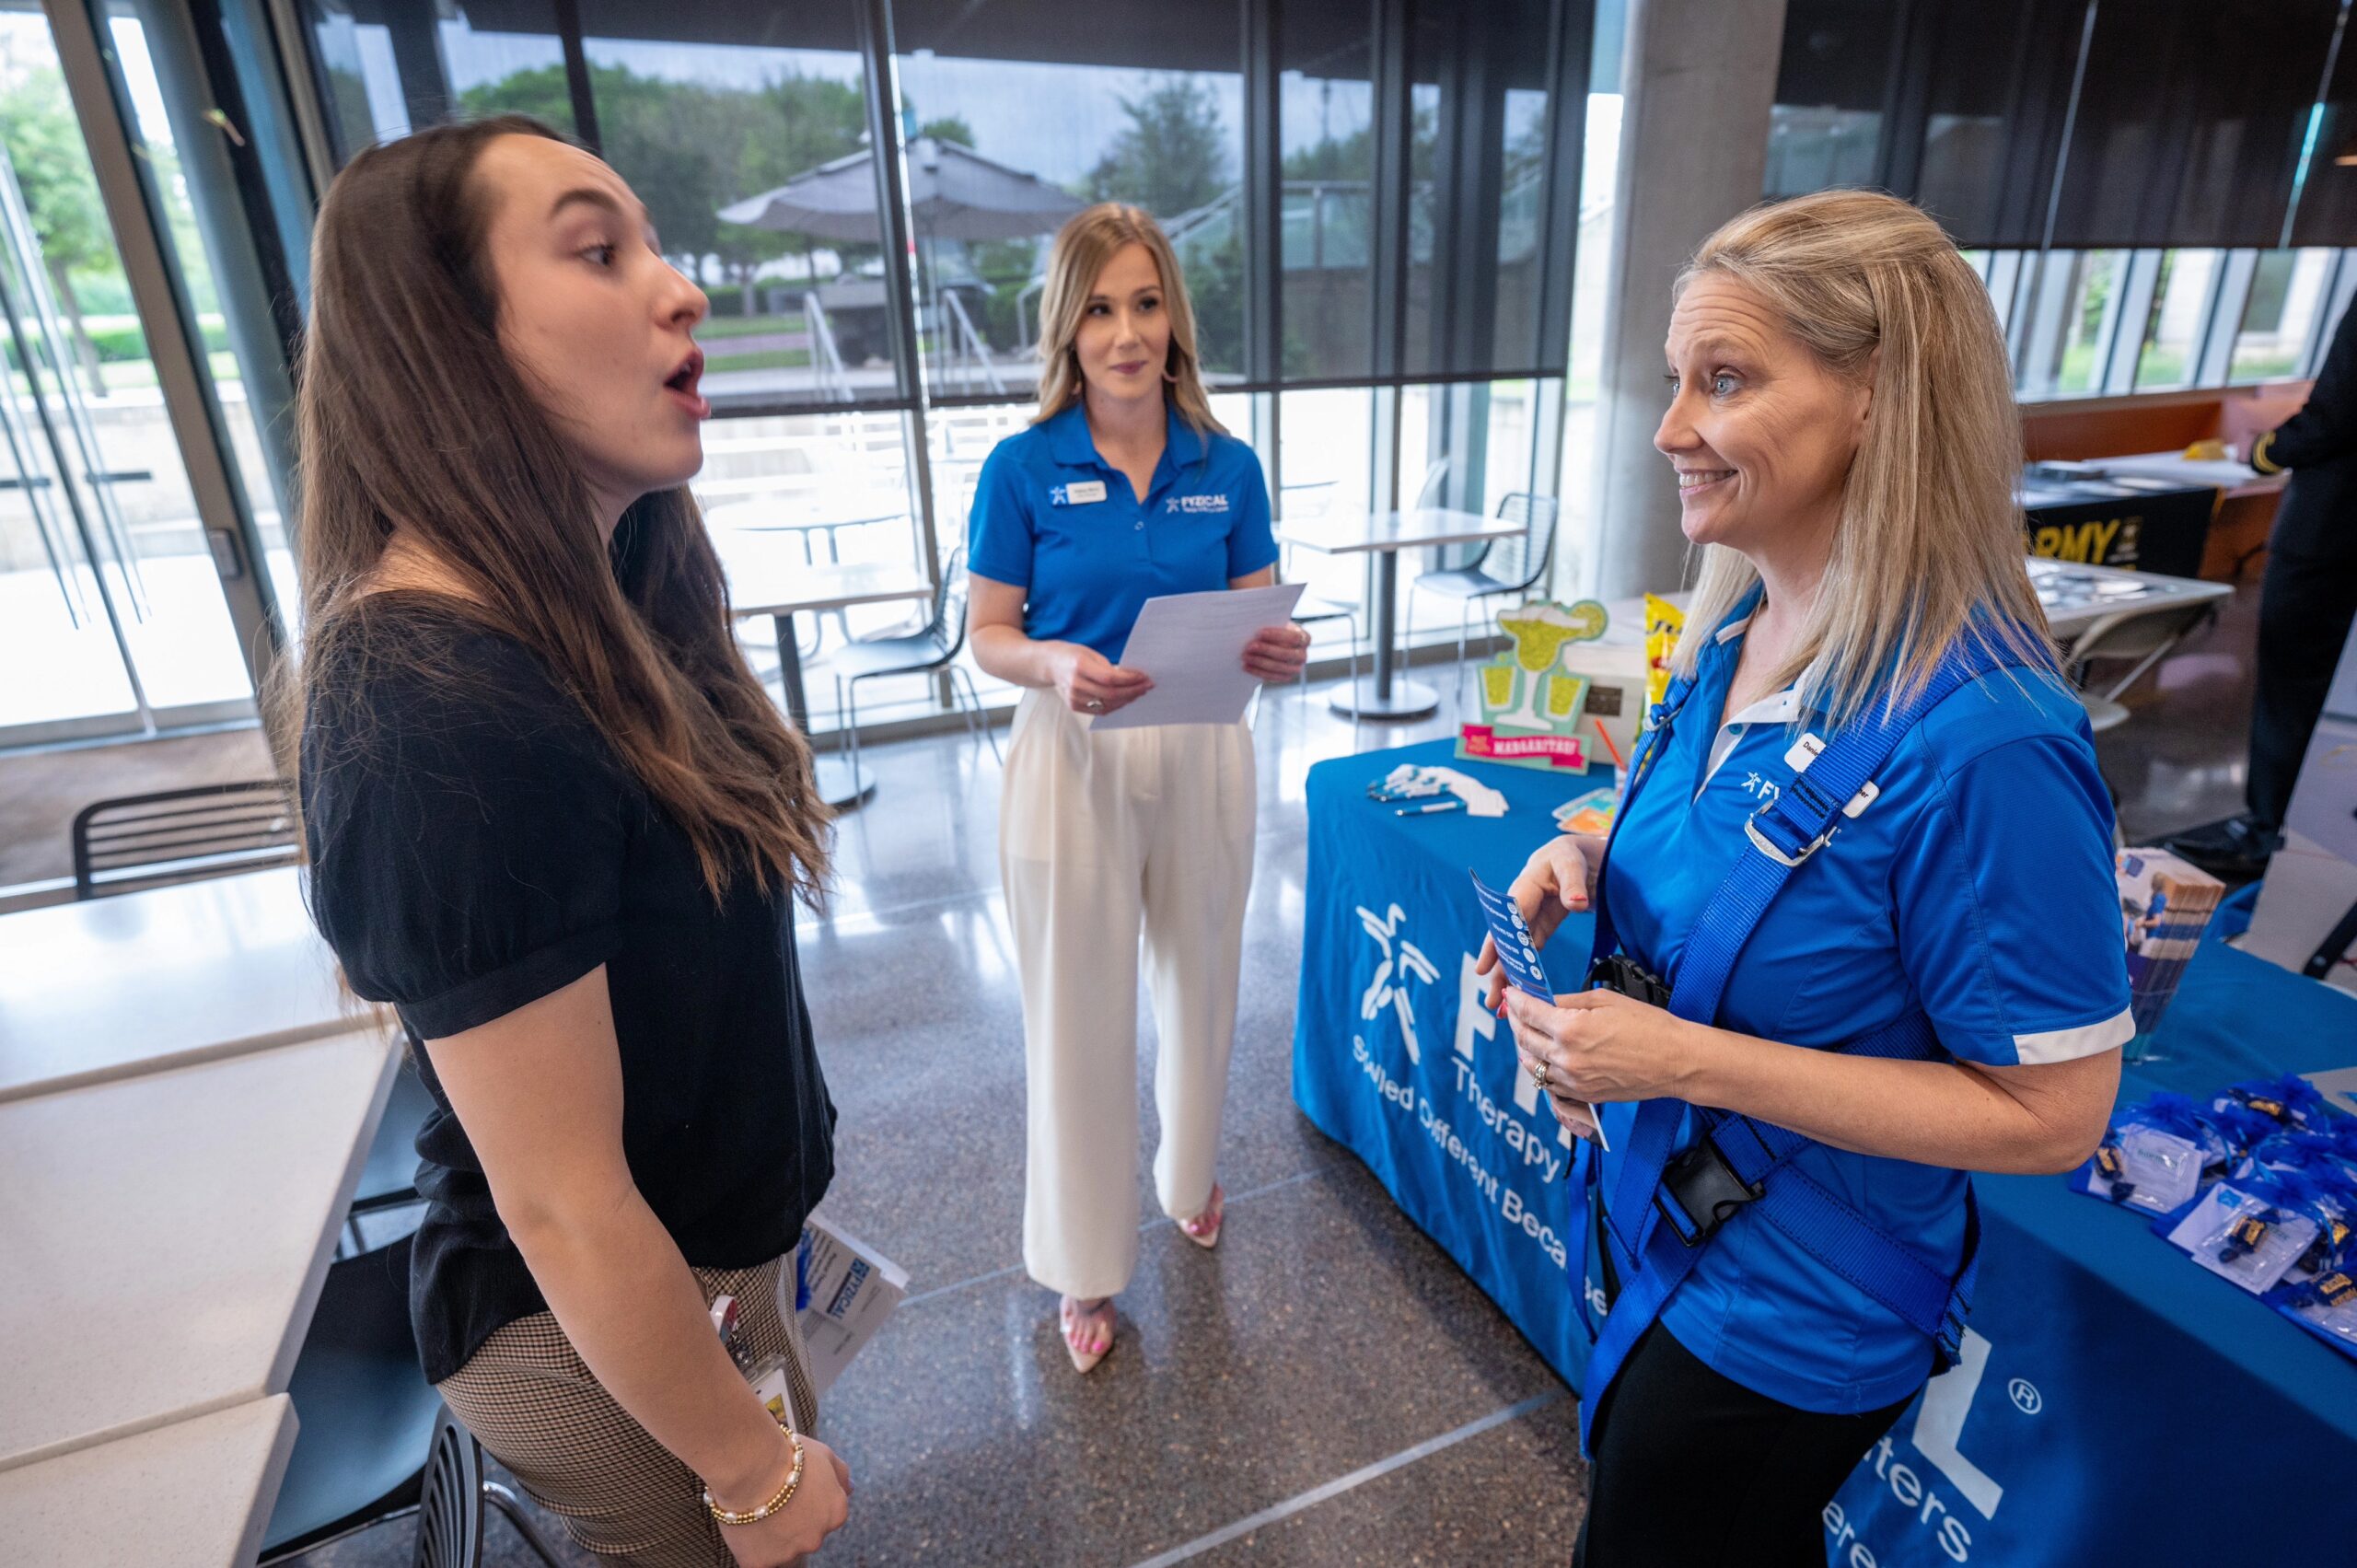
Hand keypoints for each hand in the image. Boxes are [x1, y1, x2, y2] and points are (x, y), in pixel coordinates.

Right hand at [713, 1432, 852, 1566]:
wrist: (750, 1466)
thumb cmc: (786, 1455)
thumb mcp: (824, 1454)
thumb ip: (840, 1474)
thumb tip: (850, 1488)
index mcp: (835, 1513)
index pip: (826, 1516)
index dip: (805, 1502)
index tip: (790, 1491)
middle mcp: (817, 1537)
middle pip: (805, 1535)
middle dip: (791, 1521)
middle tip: (770, 1498)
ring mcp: (789, 1553)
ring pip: (781, 1548)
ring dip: (771, 1535)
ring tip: (754, 1508)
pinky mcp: (761, 1563)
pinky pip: (757, 1560)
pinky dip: (751, 1549)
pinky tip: (744, 1528)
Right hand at [1050, 643, 1152, 714]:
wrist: (1050, 665)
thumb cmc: (1072, 656)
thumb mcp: (1090, 653)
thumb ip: (1108, 667)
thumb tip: (1131, 679)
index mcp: (1079, 666)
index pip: (1110, 678)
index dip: (1129, 680)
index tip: (1144, 677)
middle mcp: (1075, 684)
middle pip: (1110, 694)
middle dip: (1133, 691)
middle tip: (1147, 686)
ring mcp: (1073, 697)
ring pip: (1107, 705)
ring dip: (1127, 700)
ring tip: (1139, 692)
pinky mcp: (1074, 706)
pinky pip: (1100, 710)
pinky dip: (1115, 706)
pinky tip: (1125, 699)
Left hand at [1241, 622, 1311, 682]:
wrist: (1275, 643)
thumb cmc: (1275, 630)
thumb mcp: (1277, 623)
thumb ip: (1271, 624)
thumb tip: (1254, 626)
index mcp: (1304, 638)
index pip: (1293, 637)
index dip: (1276, 635)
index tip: (1260, 632)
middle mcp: (1303, 654)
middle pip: (1285, 654)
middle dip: (1266, 650)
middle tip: (1249, 646)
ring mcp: (1296, 668)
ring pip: (1278, 667)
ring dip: (1260, 662)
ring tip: (1245, 656)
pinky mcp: (1286, 677)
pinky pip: (1272, 677)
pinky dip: (1258, 671)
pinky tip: (1246, 666)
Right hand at [1474, 835, 1594, 1011]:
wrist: (1572, 856)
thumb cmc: (1569, 856)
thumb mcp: (1572, 862)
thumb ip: (1574, 882)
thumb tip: (1576, 903)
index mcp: (1526, 885)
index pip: (1509, 918)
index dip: (1498, 942)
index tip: (1487, 966)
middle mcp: (1520, 905)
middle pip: (1504, 939)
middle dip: (1497, 969)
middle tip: (1491, 996)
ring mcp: (1527, 919)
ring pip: (1512, 950)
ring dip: (1504, 975)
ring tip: (1496, 1003)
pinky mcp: (1537, 928)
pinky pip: (1525, 952)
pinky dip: (1521, 970)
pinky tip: (1517, 990)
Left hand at [1504, 986, 1696, 1139]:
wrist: (1676, 1061)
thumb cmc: (1648, 1026)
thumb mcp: (1606, 1000)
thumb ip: (1569, 1001)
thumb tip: (1546, 1000)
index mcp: (1570, 1029)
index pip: (1528, 1013)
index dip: (1515, 1000)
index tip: (1510, 993)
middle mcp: (1566, 1058)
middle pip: (1524, 1038)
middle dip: (1515, 1020)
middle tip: (1514, 1009)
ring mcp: (1573, 1081)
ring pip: (1532, 1064)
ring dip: (1524, 1046)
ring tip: (1526, 1032)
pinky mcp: (1583, 1095)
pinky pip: (1549, 1083)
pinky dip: (1541, 1068)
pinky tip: (1544, 1056)